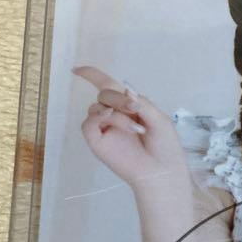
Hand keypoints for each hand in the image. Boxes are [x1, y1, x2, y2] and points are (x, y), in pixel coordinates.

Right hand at [73, 65, 189, 189]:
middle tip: (136, 110)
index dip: (92, 75)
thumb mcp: (159, 118)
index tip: (77, 69)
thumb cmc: (164, 147)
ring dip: (116, 110)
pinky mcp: (97, 141)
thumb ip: (141, 102)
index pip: (107, 86)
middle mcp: (113, 115)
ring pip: (96, 106)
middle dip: (119, 97)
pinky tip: (116, 122)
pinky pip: (89, 122)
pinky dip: (102, 118)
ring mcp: (104, 128)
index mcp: (128, 107)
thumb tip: (124, 87)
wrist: (162, 171)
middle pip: (104, 92)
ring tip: (137, 128)